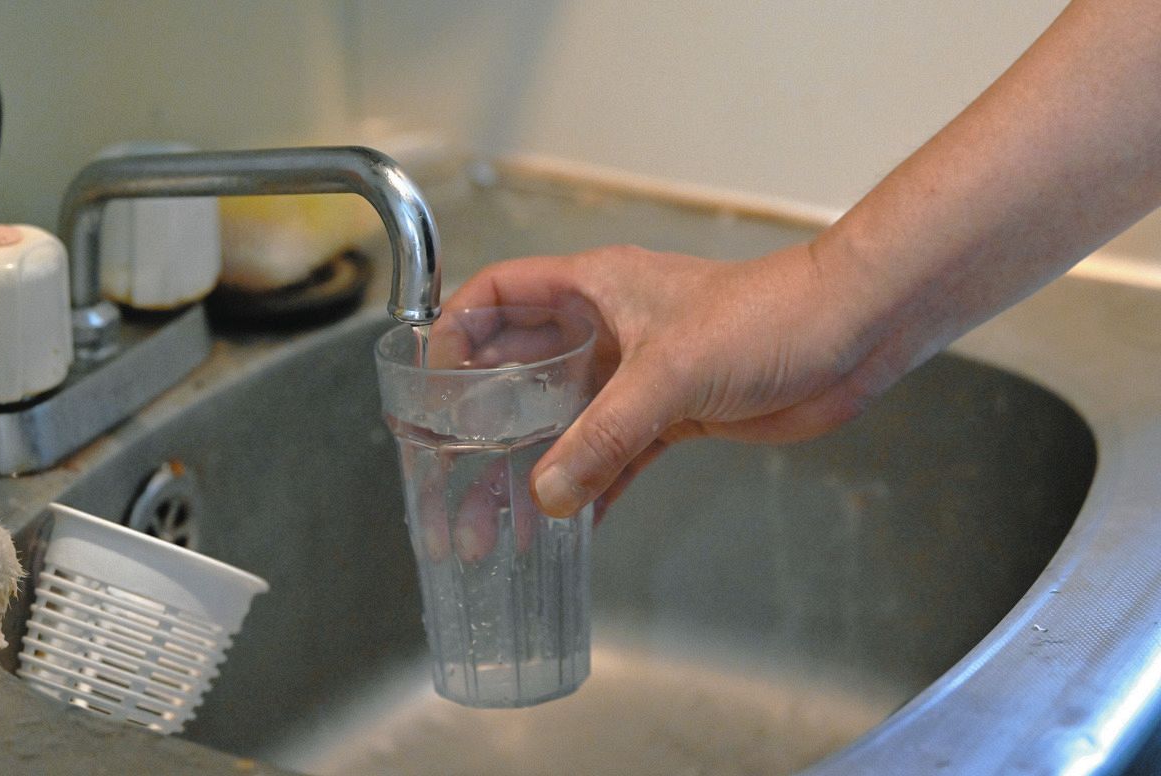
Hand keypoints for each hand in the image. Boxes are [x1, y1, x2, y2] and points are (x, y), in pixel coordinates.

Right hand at [444, 243, 885, 518]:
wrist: (848, 336)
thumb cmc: (768, 316)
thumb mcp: (670, 371)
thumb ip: (604, 434)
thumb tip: (547, 493)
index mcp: (595, 288)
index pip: (501, 294)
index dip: (457, 329)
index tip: (429, 378)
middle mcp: (609, 329)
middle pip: (523, 368)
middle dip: (484, 418)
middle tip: (448, 470)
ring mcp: (639, 374)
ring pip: (566, 420)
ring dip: (533, 466)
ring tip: (497, 522)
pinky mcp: (673, 414)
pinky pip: (615, 454)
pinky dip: (592, 487)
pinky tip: (568, 526)